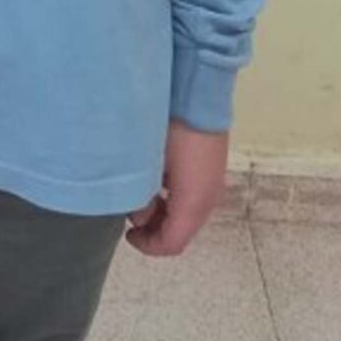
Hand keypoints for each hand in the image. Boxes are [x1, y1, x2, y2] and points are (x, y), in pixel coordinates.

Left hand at [124, 121, 228, 257]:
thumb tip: (139, 213)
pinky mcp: (210, 169)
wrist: (198, 94)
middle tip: (132, 213)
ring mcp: (212, 183)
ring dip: (162, 212)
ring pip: (185, 214)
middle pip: (180, 231)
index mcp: (193, 203)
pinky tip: (156, 177)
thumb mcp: (151, 166)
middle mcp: (208, 198)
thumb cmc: (172, 129)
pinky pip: (190, 196)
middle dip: (154, 229)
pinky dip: (172, 197)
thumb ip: (143, 197)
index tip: (128, 234)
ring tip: (141, 193)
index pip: (171, 243)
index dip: (148, 246)